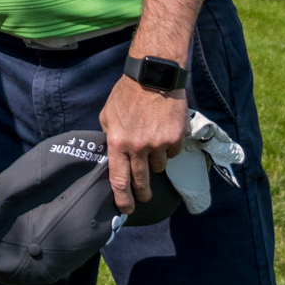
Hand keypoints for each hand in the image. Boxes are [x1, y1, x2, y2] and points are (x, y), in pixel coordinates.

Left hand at [98, 70, 188, 211]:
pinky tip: (164, 132)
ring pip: (159, 166)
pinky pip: (172, 152)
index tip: (125, 209)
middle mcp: (138, 147)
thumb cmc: (127, 94)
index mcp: (117, 142)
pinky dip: (169, 147)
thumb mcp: (108, 114)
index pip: (119, 179)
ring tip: (153, 144)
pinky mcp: (176, 138)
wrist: (154, 76)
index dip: (122, 199)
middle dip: (142, 193)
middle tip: (143, 197)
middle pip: (141, 181)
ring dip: (156, 161)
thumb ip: (110, 135)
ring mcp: (159, 144)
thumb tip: (112, 153)